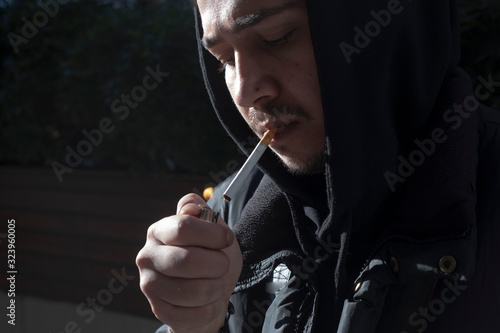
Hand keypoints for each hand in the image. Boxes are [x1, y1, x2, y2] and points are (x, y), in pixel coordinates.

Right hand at [136, 193, 241, 332]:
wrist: (208, 293)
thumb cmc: (210, 256)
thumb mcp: (211, 229)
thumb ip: (201, 211)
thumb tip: (190, 207)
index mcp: (158, 231)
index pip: (184, 227)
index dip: (213, 234)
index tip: (227, 239)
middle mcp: (147, 257)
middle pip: (188, 260)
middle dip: (218, 264)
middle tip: (222, 264)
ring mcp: (150, 286)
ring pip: (197, 290)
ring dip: (216, 287)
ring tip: (214, 282)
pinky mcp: (160, 311)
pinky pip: (197, 313)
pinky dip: (211, 307)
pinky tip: (207, 301)